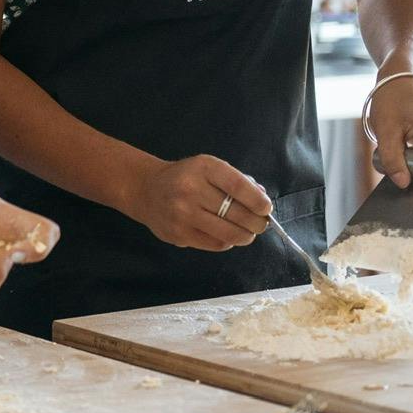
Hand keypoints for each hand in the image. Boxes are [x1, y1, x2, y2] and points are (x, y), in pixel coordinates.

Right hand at [125, 155, 269, 250]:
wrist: (146, 189)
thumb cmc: (185, 177)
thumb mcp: (208, 168)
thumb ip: (235, 181)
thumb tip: (262, 199)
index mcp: (203, 168)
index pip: (238, 187)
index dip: (258, 201)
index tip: (266, 208)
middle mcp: (191, 190)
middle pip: (237, 214)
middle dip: (257, 222)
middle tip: (261, 224)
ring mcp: (183, 214)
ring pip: (229, 233)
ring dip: (246, 236)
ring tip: (248, 233)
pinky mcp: (179, 235)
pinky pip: (215, 244)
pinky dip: (228, 242)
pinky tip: (227, 235)